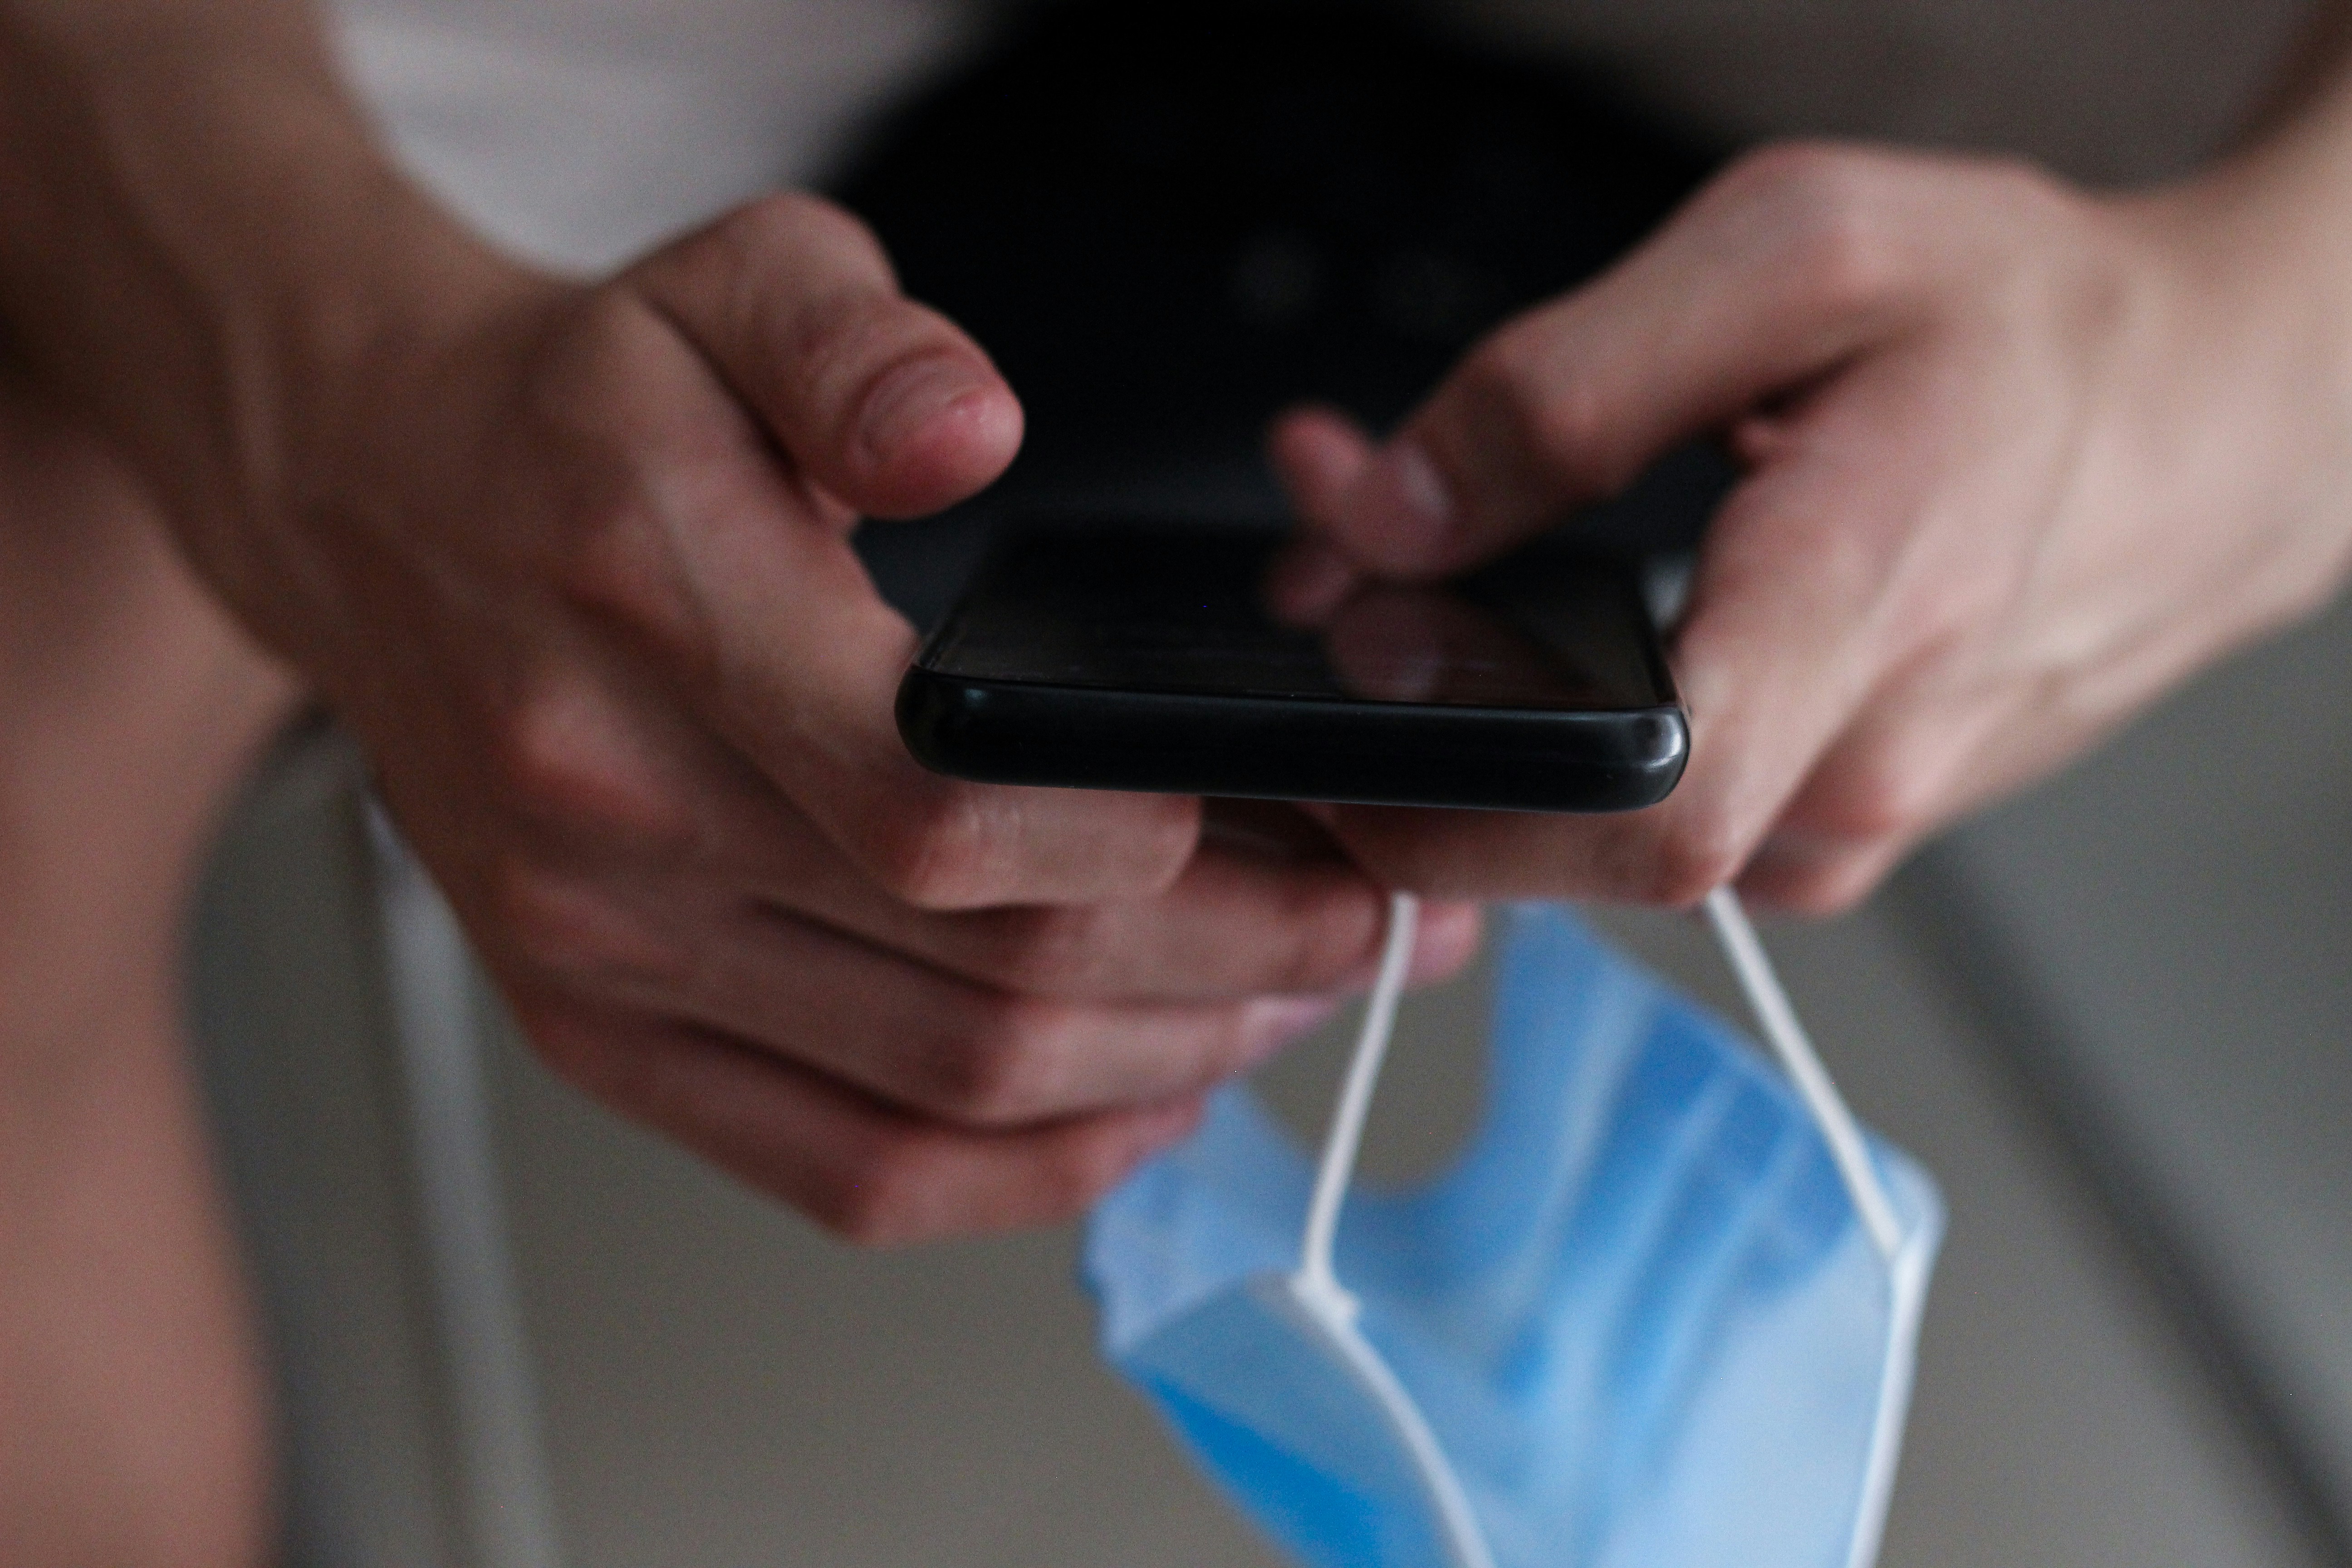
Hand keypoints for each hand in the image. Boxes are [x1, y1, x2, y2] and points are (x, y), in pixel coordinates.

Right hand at [205, 194, 1478, 1240]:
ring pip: (943, 1089)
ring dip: (1156, 1069)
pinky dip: (1015, 1174)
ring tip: (1283, 1007)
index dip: (1166, 851)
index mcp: (654, 608)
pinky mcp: (595, 1029)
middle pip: (986, 974)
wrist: (381, 500)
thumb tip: (967, 431)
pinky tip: (1130, 1110)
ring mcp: (597, 948)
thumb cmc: (583, 409)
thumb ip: (862, 344)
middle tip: (1364, 932)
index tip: (1314, 827)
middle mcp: (612, 809)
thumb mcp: (732, 279)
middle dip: (1231, 969)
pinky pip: (841, 1172)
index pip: (946, 809)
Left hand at [1271, 141, 2351, 912]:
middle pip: (1581, 843)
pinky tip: (1535, 635)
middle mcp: (1860, 761)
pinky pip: (1666, 817)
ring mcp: (1852, 815)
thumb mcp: (1797, 253)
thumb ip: (1570, 387)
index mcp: (1858, 607)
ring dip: (1477, 731)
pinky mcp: (1836, 822)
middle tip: (1336, 585)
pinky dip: (1566, 738)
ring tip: (1419, 582)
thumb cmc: (2027, 326)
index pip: (1649, 802)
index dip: (1458, 795)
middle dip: (1415, 735)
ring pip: (1607, 841)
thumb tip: (1389, 513)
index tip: (1344, 702)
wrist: (2206, 416)